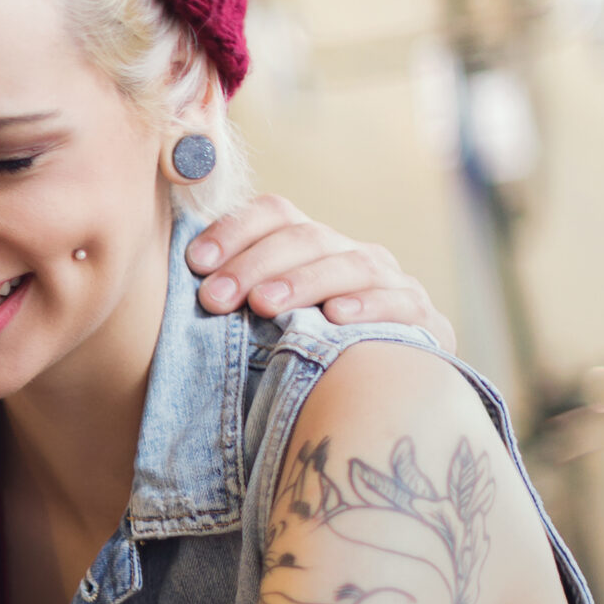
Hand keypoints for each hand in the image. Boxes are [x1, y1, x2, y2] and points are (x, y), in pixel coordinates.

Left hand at [188, 195, 455, 350]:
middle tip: (215, 299)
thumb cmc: (307, 352)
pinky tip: (337, 317)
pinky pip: (399, 303)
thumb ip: (236, 298)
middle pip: (304, 239)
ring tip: (264, 305)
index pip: (274, 213)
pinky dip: (368, 306)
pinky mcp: (422, 317)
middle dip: (254, 266)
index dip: (234, 230)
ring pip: (349, 265)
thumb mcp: (269, 322)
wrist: (392, 390)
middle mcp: (349, 253)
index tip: (195, 262)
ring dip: (302, 282)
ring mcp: (389, 282)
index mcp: (310, 245)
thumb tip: (181, 284)